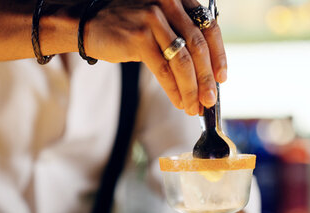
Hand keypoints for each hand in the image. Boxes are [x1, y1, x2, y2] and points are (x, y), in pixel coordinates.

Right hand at [85, 0, 226, 115]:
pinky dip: (174, 90)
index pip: (208, 27)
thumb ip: (179, 36)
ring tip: (194, 106)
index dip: (219, 55)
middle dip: (206, 78)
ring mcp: (153, 20)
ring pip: (182, 62)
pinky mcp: (139, 38)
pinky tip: (178, 101)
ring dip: (191, 89)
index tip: (222, 77)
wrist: (88, 24)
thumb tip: (205, 74)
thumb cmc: (125, 26)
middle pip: (198, 46)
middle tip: (210, 100)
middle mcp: (168, 4)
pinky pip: (163, 70)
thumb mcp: (157, 22)